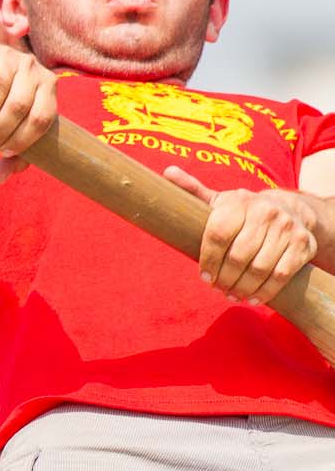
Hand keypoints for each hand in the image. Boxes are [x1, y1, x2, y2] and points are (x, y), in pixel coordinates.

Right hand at [0, 40, 61, 182]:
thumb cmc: (0, 110)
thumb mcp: (11, 131)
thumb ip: (13, 156)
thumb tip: (0, 178)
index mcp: (48, 86)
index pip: (42, 117)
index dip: (22, 139)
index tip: (3, 152)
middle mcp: (32, 67)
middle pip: (20, 104)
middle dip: (1, 129)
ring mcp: (8, 54)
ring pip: (0, 86)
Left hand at [164, 167, 321, 305]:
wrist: (290, 210)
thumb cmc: (243, 211)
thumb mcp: (219, 199)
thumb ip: (193, 190)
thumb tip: (167, 173)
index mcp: (239, 201)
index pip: (218, 234)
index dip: (209, 260)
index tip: (204, 276)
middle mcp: (265, 212)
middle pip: (239, 256)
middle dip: (225, 278)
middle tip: (217, 289)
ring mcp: (286, 229)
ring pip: (259, 268)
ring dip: (242, 287)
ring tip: (231, 295)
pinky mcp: (302, 245)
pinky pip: (281, 275)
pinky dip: (265, 291)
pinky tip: (252, 298)